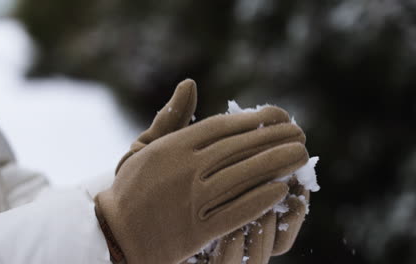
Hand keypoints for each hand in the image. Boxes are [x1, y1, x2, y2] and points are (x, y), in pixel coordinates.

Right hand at [95, 79, 308, 263]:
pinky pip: (236, 212)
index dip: (256, 120)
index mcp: (173, 146)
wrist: (114, 233)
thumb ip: (170, 117)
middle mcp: (185, 169)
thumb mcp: (144, 147)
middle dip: (276, 138)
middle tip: (301, 133)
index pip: (223, 127)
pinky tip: (281, 190)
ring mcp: (192, 200)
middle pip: (240, 148)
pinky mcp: (197, 231)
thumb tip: (190, 83)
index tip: (280, 116)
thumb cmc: (131, 187)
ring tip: (301, 156)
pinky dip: (260, 200)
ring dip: (277, 165)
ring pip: (244, 177)